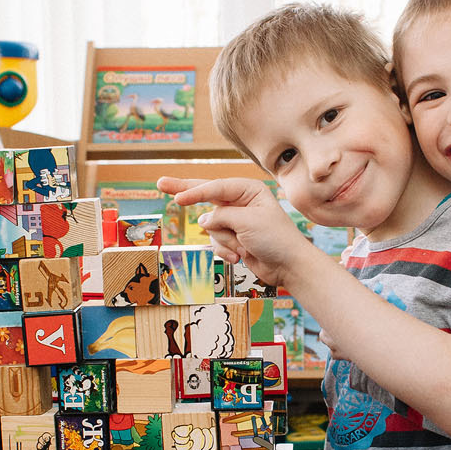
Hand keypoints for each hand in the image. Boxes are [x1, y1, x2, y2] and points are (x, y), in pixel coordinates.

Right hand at [158, 176, 313, 288]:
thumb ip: (221, 217)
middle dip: (186, 192)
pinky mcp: (233, 237)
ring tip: (244, 247)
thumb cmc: (276, 239)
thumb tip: (203, 220)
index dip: (194, 192)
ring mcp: (235, 220)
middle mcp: (240, 202)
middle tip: (161, 183)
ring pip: (211, 228)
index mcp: (249, 190)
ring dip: (225, 241)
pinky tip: (242, 256)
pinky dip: (226, 250)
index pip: (215, 188)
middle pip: (206, 195)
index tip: (177, 199)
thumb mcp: (247, 222)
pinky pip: (216, 242)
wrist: (288, 266)